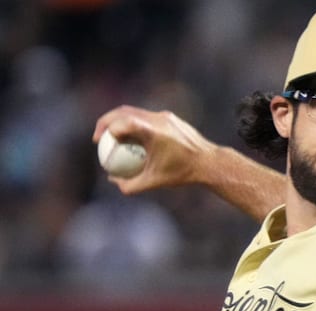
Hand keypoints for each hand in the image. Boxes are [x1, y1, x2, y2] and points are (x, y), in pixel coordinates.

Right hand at [93, 105, 217, 193]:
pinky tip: (132, 140)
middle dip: (106, 121)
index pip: (124, 122)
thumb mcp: (154, 182)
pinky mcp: (171, 118)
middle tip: (99, 137)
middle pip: (124, 111)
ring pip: (135, 112)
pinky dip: (135, 124)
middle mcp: (159, 119)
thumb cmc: (182, 173)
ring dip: (120, 122)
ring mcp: (166, 116)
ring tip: (112, 137)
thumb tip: (113, 180)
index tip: (100, 142)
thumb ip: (131, 185)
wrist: (209, 162)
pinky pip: (147, 117)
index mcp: (154, 132)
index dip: (108, 128)